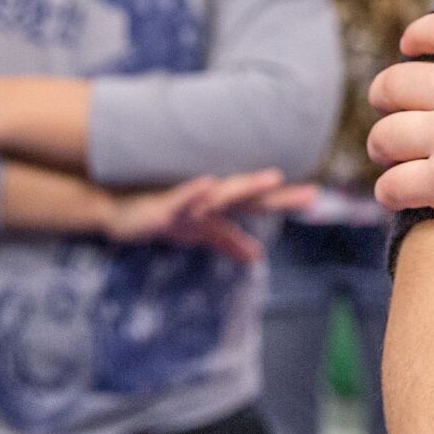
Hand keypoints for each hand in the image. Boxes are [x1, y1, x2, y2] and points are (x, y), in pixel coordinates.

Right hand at [104, 168, 318, 262]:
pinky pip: (181, 200)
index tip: (317, 197)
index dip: (286, 201)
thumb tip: (258, 256)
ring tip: (273, 178)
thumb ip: (229, 241)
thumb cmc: (163, 216)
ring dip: (246, 186)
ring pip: (222, 195)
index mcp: (220, 207)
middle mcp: (209, 201)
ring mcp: (188, 203)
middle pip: (251, 198)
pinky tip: (209, 184)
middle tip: (312, 193)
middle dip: (280, 196)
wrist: (117, 210)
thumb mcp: (200, 233)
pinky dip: (195, 192)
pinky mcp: (163, 209)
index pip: (259, 205)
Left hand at [369, 0, 433, 267]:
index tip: (407, 46)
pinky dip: (388, 190)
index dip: (417, 35)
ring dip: (380, 145)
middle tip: (384, 107)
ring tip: (386, 156)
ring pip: (387, 134)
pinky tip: (394, 196)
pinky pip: (394, 184)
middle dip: (383, 94)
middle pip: (398, 82)